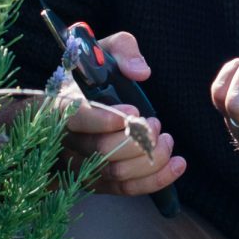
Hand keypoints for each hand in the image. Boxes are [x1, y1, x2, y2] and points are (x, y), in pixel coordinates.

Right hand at [59, 30, 185, 198]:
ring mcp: (80, 165)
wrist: (73, 106)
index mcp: (62, 104)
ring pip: (116, 173)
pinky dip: (156, 180)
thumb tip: (140, 71)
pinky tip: (176, 164)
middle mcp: (67, 140)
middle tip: (154, 123)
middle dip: (138, 139)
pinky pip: (126, 189)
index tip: (133, 111)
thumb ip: (123, 49)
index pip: (75, 118)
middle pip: (101, 151)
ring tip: (165, 140)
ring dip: (150, 158)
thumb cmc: (90, 77)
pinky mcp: (98, 182)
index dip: (105, 119)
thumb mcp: (103, 50)